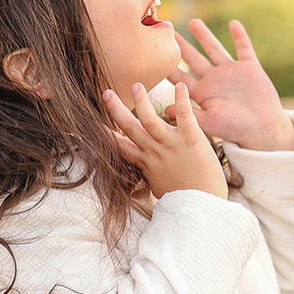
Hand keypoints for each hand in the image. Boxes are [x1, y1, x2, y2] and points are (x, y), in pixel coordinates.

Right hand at [102, 81, 227, 200]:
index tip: (92, 121)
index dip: (105, 132)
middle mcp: (154, 151)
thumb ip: (149, 173)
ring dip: (142, 101)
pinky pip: (185, 116)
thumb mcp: (158, 186)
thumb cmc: (183, 199)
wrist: (202, 209)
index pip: (119, 145)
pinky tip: (180, 86)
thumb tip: (141, 171)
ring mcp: (172, 145)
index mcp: (145, 163)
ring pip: (150, 119)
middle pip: (129, 127)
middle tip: (106, 92)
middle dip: (116, 109)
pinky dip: (182, 100)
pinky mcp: (192, 140)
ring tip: (136, 85)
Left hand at [164, 19, 293, 150]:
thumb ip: (188, 113)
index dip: (168, 66)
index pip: (180, 76)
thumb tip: (165, 109)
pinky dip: (240, 36)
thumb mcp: (208, 123)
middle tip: (168, 30)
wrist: (263, 129)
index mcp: (202, 92)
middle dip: (182, 45)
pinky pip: (244, 48)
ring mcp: (231, 72)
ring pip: (215, 49)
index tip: (154, 53)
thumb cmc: (235, 129)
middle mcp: (214, 79)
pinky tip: (233, 24)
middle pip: (193, 58)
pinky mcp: (250, 68)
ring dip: (205, 36)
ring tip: (193, 22)